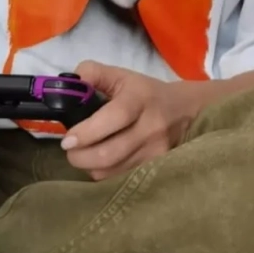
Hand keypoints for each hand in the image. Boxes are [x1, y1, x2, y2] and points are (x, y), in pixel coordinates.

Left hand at [61, 63, 194, 181]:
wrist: (186, 111)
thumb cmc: (146, 93)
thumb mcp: (121, 75)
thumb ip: (92, 73)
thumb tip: (68, 87)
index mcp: (140, 99)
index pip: (114, 118)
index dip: (87, 132)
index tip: (68, 139)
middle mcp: (150, 128)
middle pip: (109, 154)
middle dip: (80, 156)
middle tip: (70, 149)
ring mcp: (155, 152)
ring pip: (111, 171)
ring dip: (90, 166)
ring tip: (85, 154)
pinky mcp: (155, 168)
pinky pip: (120, 179)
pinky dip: (105, 173)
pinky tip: (102, 163)